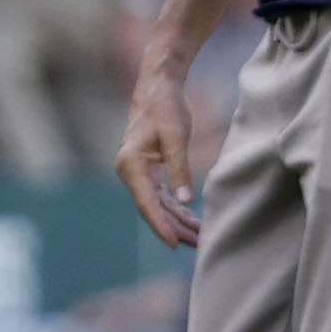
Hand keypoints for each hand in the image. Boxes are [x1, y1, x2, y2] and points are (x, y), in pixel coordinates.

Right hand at [116, 66, 203, 248]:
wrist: (158, 86)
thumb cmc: (165, 107)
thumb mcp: (175, 137)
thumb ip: (180, 169)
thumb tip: (187, 201)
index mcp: (132, 165)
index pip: (147, 203)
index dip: (161, 225)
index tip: (174, 243)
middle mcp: (131, 172)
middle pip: (153, 209)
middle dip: (175, 228)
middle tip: (198, 245)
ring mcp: (139, 173)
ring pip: (158, 205)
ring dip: (178, 222)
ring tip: (199, 238)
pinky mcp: (149, 170)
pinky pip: (162, 196)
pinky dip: (177, 209)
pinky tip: (192, 221)